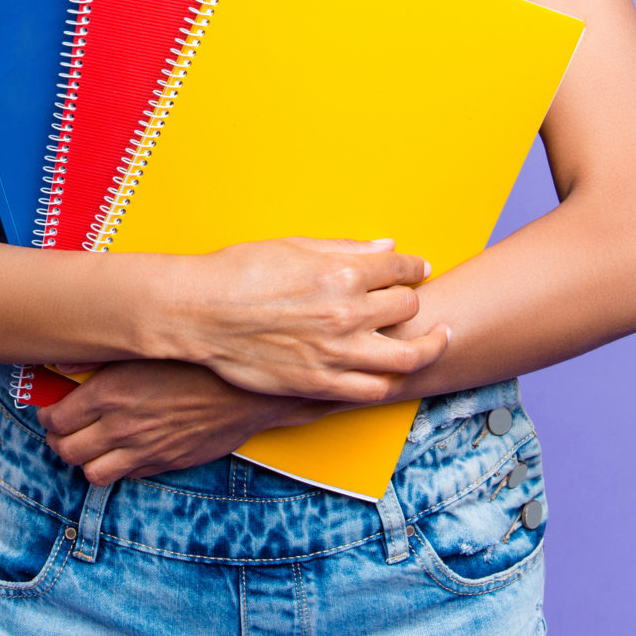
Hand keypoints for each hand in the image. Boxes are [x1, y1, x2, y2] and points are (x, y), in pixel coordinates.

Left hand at [37, 360, 322, 484]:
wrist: (245, 389)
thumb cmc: (197, 360)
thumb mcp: (144, 348)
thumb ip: (101, 357)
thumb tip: (65, 361)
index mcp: (110, 392)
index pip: (56, 418)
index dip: (48, 415)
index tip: (52, 409)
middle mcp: (122, 426)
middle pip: (67, 449)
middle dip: (59, 439)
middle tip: (63, 428)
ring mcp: (143, 449)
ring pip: (91, 472)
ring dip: (85, 459)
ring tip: (88, 444)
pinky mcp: (165, 463)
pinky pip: (125, 476)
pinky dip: (116, 467)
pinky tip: (122, 450)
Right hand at [151, 237, 451, 401]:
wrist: (198, 312)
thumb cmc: (239, 272)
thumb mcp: (295, 246)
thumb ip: (347, 249)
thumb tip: (387, 247)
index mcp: (343, 272)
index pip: (400, 267)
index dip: (414, 266)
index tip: (419, 268)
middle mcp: (348, 312)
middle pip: (408, 307)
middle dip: (413, 300)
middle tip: (412, 302)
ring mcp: (337, 352)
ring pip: (407, 355)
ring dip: (427, 346)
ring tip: (436, 340)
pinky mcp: (320, 383)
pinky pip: (373, 389)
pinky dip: (391, 381)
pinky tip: (394, 373)